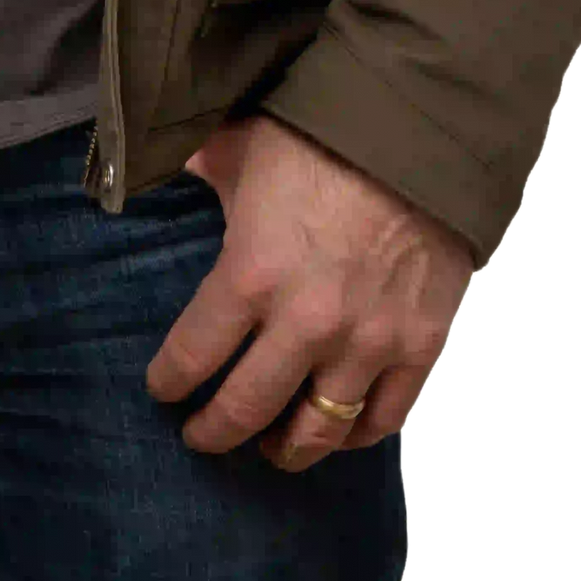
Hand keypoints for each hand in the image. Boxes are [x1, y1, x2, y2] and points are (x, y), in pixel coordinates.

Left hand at [144, 111, 475, 472]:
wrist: (419, 131)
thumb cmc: (318, 133)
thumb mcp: (240, 145)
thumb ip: (200, 169)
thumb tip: (166, 160)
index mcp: (250, 275)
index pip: (192, 354)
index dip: (169, 381)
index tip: (162, 390)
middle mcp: (305, 324)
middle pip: (247, 408)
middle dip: (214, 431)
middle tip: (200, 438)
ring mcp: (367, 343)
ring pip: (317, 430)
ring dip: (286, 449)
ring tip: (270, 449)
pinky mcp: (419, 347)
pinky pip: (383, 419)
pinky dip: (354, 435)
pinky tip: (336, 431)